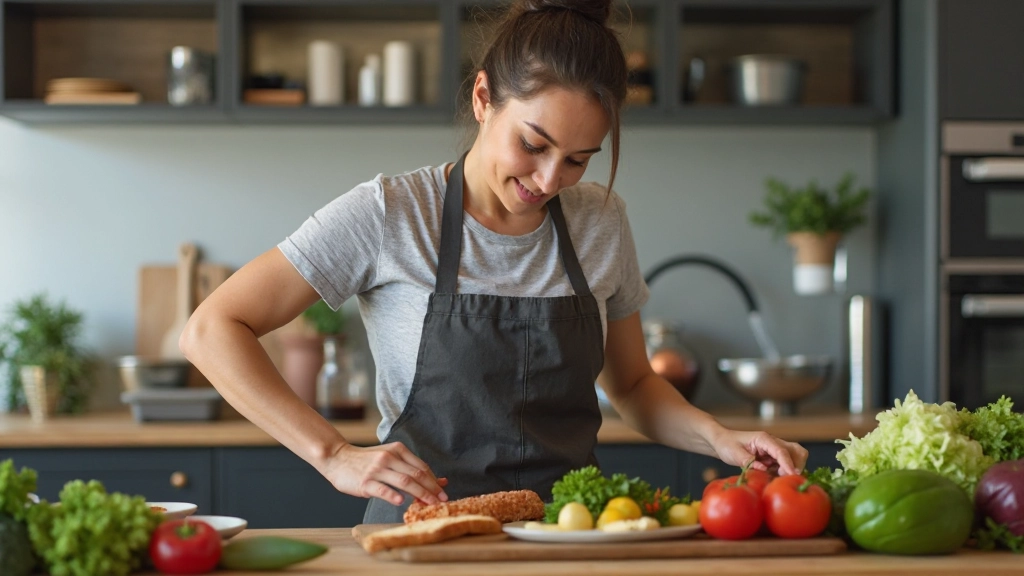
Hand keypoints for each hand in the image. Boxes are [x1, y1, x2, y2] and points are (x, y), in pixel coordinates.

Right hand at [322, 442, 448, 505]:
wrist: (338, 458)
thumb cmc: (366, 461)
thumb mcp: (390, 459)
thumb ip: (411, 468)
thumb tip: (440, 480)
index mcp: (397, 450)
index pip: (421, 467)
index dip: (434, 481)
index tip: (443, 492)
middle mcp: (389, 457)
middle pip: (416, 474)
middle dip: (432, 489)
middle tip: (442, 501)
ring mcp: (377, 469)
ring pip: (404, 481)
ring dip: (420, 494)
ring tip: (430, 504)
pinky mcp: (366, 481)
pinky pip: (383, 489)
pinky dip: (393, 495)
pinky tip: (401, 502)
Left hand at [709, 429, 807, 475]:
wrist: (722, 441)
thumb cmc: (727, 444)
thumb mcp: (734, 454)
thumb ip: (748, 461)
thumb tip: (764, 470)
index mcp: (763, 439)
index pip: (781, 451)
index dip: (788, 463)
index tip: (792, 475)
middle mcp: (772, 442)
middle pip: (796, 451)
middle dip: (796, 465)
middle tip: (784, 477)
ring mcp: (773, 450)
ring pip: (794, 457)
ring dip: (791, 468)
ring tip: (777, 477)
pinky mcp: (772, 457)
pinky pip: (785, 464)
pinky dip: (784, 471)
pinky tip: (773, 477)